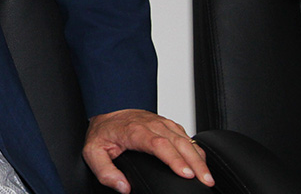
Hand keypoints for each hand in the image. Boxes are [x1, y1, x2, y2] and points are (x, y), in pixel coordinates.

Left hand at [84, 109, 213, 191]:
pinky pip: (185, 135)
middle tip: (206, 180)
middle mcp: (150, 124)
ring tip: (208, 176)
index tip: (186, 174)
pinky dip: (196, 148)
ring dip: (199, 157)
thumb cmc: (101, 134)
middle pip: (177, 141)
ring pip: (184, 137)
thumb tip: (123, 187)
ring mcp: (160, 122)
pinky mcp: (166, 124)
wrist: (104, 114)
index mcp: (133, 130)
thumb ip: (105, 171)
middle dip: (195, 162)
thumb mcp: (92, 153)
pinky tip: (202, 162)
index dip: (174, 158)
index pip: (158, 143)